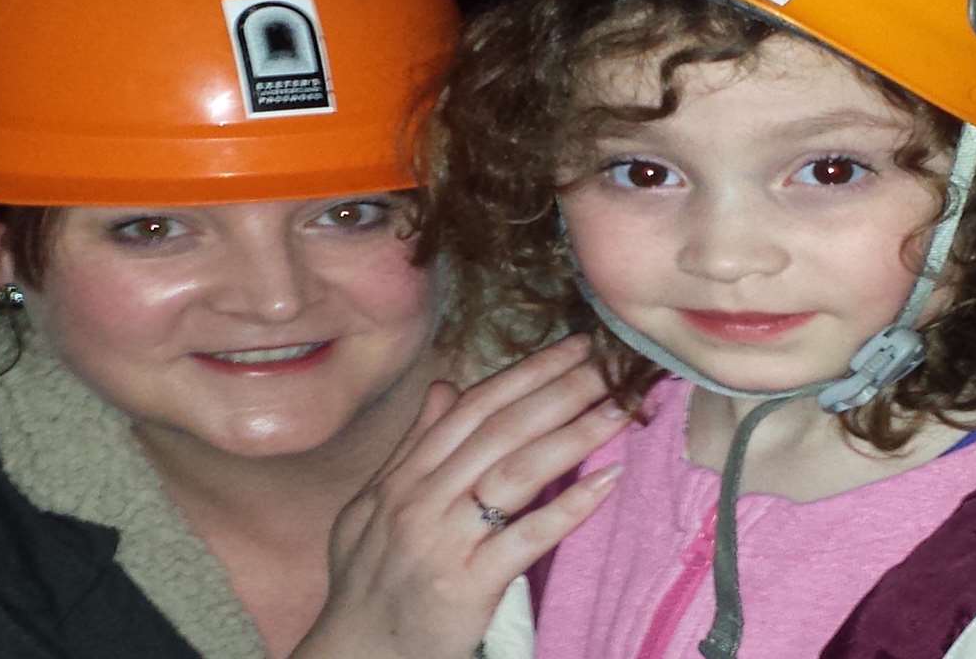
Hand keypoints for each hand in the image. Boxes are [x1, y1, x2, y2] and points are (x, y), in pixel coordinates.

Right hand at [291, 334, 628, 658]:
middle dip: (560, 390)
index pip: (474, 408)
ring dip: (574, 435)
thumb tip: (445, 388)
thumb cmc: (367, 582)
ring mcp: (444, 541)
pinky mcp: (467, 585)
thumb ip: (413, 446)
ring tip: (620, 409)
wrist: (356, 653)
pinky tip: (606, 481)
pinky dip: (568, 507)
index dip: (527, 373)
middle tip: (611, 364)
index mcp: (404, 476)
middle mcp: (421, 499)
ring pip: (516, 472)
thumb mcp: (372, 506)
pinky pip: (525, 537)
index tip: (573, 347)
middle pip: (502, 431)